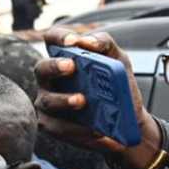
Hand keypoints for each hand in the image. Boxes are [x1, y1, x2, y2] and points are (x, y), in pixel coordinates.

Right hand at [33, 28, 159, 166]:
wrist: (126, 122)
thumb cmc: (117, 88)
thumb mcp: (118, 62)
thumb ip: (105, 45)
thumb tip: (88, 42)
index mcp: (64, 58)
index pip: (52, 39)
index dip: (58, 37)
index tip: (72, 41)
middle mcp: (50, 79)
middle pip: (42, 68)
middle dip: (55, 66)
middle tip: (72, 66)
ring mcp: (48, 101)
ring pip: (48, 99)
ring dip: (64, 100)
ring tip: (84, 101)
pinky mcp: (51, 125)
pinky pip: (58, 127)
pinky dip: (78, 129)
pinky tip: (96, 130)